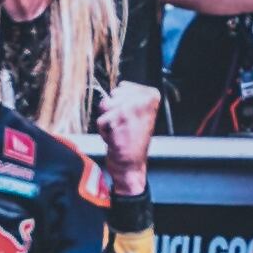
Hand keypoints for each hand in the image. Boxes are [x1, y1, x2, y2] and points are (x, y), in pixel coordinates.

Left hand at [95, 80, 159, 199]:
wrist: (131, 165)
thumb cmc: (132, 140)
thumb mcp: (137, 112)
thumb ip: (128, 96)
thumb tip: (119, 87)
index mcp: (152, 95)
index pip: (122, 87)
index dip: (120, 104)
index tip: (130, 118)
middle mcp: (145, 99)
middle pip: (112, 95)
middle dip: (112, 112)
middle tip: (124, 126)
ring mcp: (132, 108)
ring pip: (105, 105)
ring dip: (107, 120)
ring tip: (120, 131)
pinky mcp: (119, 118)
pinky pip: (100, 119)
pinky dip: (103, 130)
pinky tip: (115, 138)